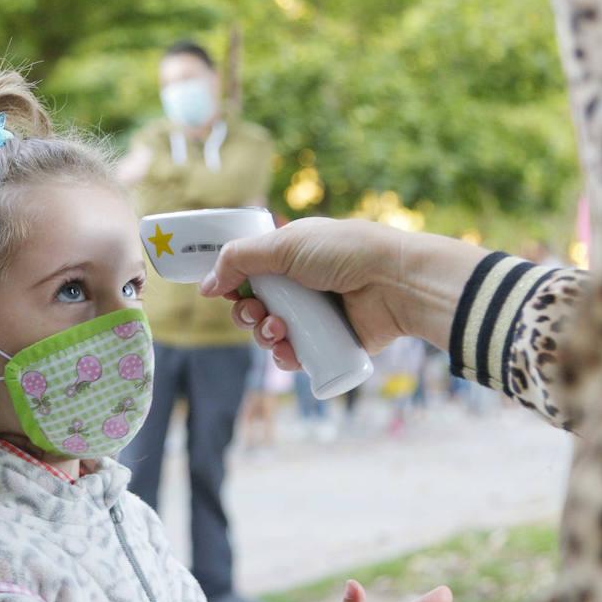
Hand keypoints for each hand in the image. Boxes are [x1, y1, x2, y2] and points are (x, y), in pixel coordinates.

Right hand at [199, 218, 487, 366]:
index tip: (223, 292)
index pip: (250, 275)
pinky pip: (294, 357)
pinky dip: (284, 356)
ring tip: (278, 329)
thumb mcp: (285, 245)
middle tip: (256, 312)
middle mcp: (302, 286)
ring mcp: (315, 316)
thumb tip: (205, 286)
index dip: (233, 286)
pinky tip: (287, 350)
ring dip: (263, 334)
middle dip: (247, 313)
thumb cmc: (345, 253)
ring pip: (271, 334)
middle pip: (255, 307)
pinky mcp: (328, 343)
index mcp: (292, 257)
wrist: (395, 282)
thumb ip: (238, 260)